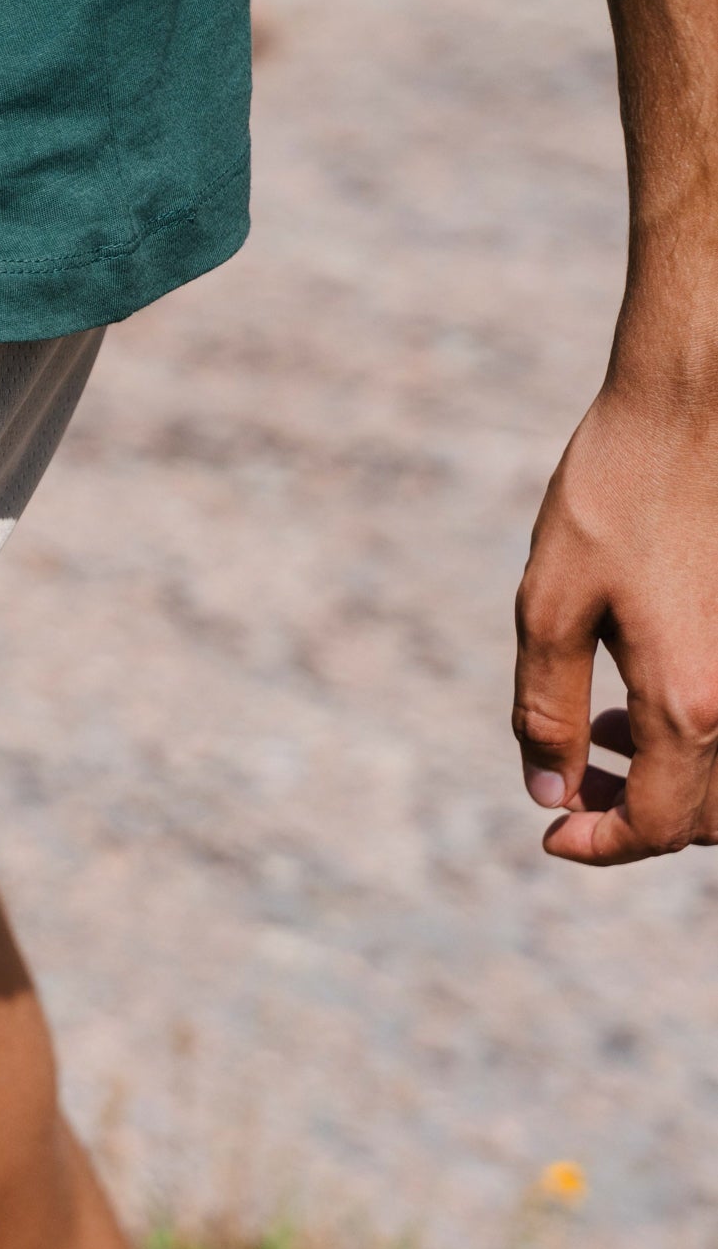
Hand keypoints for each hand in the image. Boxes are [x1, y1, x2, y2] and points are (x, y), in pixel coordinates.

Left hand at [513, 357, 717, 864]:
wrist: (694, 402)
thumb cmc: (615, 494)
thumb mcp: (550, 607)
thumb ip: (547, 712)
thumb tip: (548, 793)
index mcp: (692, 700)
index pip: (659, 824)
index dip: (602, 846)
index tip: (553, 836)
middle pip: (706, 811)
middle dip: (637, 819)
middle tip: (571, 791)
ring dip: (669, 780)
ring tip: (600, 739)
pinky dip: (695, 735)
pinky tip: (637, 699)